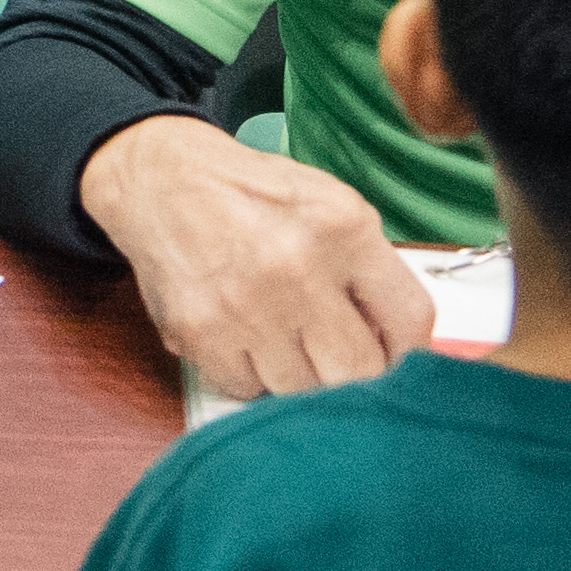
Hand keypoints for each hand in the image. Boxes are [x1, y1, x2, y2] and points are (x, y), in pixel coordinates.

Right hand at [81, 112, 431, 401]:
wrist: (160, 180)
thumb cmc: (252, 195)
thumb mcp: (329, 205)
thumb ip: (369, 269)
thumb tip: (397, 345)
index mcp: (344, 228)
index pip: (410, 321)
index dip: (410, 354)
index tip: (395, 359)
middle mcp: (296, 268)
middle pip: (357, 372)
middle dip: (351, 371)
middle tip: (336, 357)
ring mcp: (245, 305)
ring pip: (300, 390)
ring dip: (296, 374)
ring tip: (280, 332)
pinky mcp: (199, 332)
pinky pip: (246, 389)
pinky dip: (248, 374)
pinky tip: (241, 334)